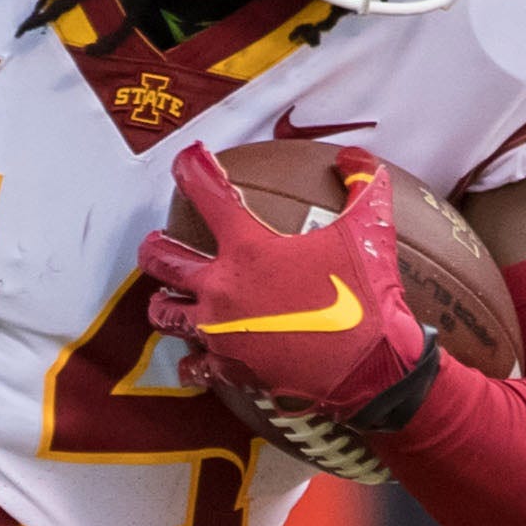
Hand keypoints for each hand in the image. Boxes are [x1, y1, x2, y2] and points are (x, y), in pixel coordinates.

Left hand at [139, 140, 435, 431]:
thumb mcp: (370, 229)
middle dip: (154, 249)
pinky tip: (196, 360)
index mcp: (248, 248)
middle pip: (163, 262)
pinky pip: (195, 366)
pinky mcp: (230, 368)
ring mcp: (220, 331)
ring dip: (163, 304)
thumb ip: (361, 184)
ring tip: (165, 299)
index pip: (208, 195)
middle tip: (156, 243)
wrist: (368, 366)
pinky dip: (193, 362)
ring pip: (166, 315)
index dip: (193, 170)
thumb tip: (354, 156)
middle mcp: (222, 288)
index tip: (187, 159)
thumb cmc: (366, 296)